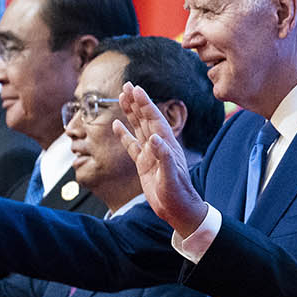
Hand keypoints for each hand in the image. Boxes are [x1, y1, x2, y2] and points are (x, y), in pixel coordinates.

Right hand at [115, 82, 207, 235]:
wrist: (179, 211)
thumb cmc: (178, 195)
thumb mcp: (171, 177)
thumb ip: (164, 157)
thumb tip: (154, 139)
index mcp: (166, 145)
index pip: (154, 119)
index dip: (145, 103)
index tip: (135, 89)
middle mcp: (159, 146)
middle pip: (146, 118)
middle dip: (136, 102)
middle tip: (126, 85)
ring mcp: (151, 154)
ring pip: (138, 128)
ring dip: (131, 113)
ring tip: (122, 97)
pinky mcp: (144, 164)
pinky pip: (132, 145)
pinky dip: (124, 135)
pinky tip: (117, 125)